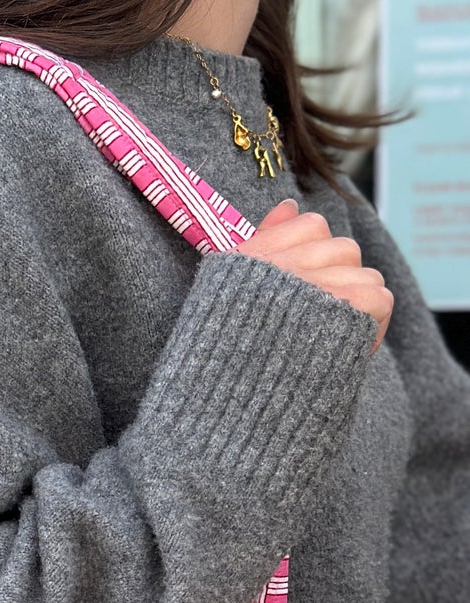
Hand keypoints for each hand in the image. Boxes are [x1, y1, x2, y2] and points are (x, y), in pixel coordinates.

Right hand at [237, 198, 392, 348]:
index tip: (303, 286)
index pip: (311, 224)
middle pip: (344, 249)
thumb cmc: (224, 351)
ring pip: (366, 274)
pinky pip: (379, 298)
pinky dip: (372, 322)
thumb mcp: (228, 289)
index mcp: (256, 258)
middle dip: (338, 278)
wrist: (228, 398)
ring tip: (334, 333)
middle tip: (320, 316)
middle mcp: (289, 265)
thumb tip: (289, 204)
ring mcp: (320, 284)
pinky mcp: (348, 309)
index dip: (312, 253)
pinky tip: (351, 343)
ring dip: (356, 302)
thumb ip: (263, 240)